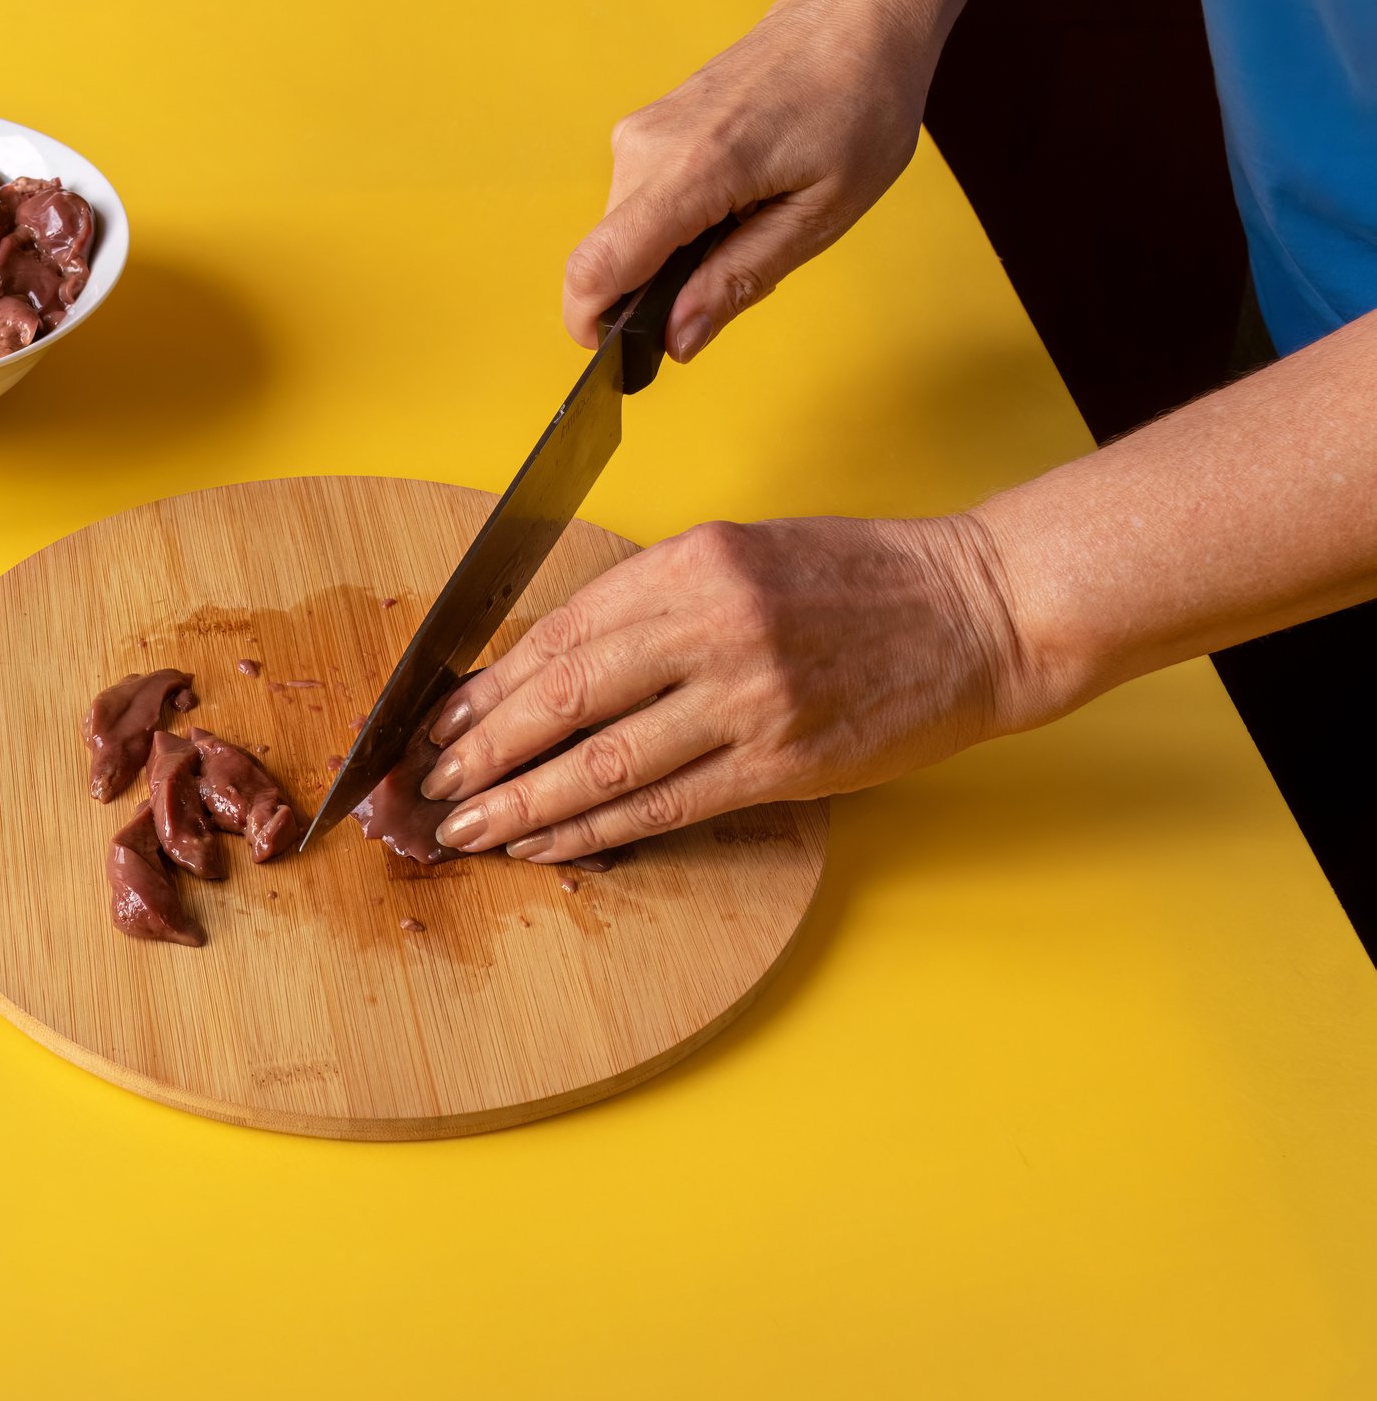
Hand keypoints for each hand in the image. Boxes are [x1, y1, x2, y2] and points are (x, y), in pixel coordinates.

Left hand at [417, 515, 1046, 861]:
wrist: (977, 609)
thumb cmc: (853, 578)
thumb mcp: (737, 556)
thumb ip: (644, 607)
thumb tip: (538, 670)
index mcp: (688, 564)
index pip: (556, 636)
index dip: (482, 692)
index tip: (430, 727)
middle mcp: (711, 627)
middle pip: (562, 701)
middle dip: (479, 755)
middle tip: (422, 792)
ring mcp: (748, 698)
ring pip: (604, 765)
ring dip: (522, 806)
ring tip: (466, 831)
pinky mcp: (782, 761)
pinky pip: (666, 807)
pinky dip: (595, 831)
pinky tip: (546, 843)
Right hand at [562, 0, 955, 362]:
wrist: (853, 18)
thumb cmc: (856, 102)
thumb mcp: (820, 214)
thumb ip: (739, 280)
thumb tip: (678, 339)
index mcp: (695, 169)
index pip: (599, 264)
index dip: (592, 323)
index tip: (616, 354)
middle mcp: (649, 146)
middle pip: (610, 258)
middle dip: (658, 292)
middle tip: (740, 268)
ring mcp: (641, 133)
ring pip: (625, 234)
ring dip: (673, 256)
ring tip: (750, 221)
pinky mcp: (645, 130)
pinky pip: (639, 205)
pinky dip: (676, 225)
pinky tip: (735, 199)